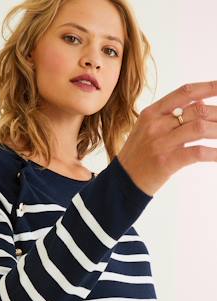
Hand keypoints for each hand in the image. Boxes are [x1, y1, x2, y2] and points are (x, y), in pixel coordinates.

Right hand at [117, 80, 216, 196]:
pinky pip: (197, 152)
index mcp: (151, 113)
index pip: (185, 92)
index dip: (208, 87)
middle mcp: (156, 125)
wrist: (121, 184)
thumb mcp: (148, 131)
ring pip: (200, 128)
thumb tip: (201, 103)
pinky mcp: (166, 162)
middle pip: (197, 110)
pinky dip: (214, 153)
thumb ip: (171, 116)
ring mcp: (161, 143)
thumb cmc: (137, 157)